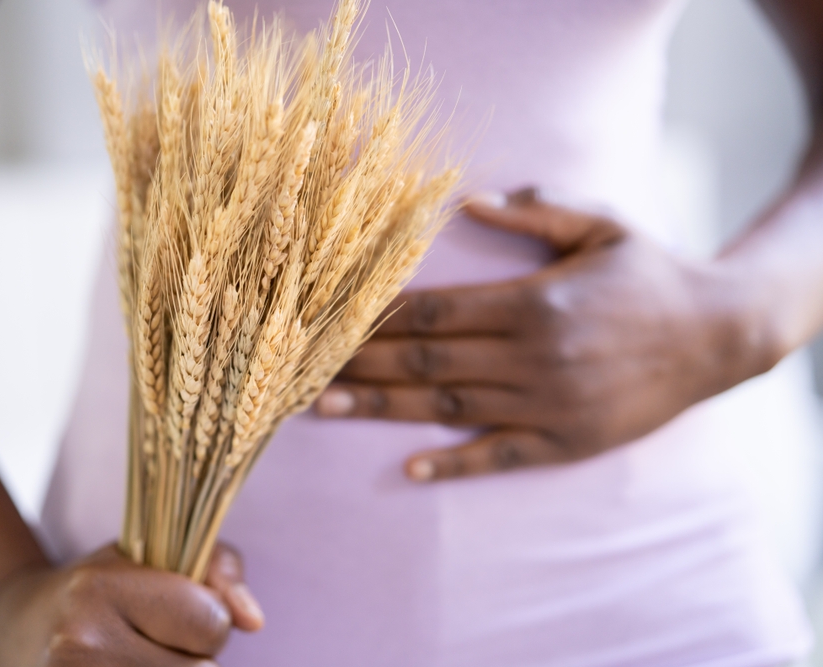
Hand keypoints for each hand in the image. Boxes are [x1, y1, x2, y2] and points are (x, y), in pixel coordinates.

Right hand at [0, 543, 262, 666]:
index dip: (205, 618)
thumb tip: (253, 621)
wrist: (13, 633)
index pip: (209, 622)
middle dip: (192, 656)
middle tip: (153, 639)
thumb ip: (218, 570)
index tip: (172, 610)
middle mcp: (80, 643)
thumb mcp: (154, 554)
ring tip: (141, 657)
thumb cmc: (101, 586)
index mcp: (101, 589)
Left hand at [315, 188, 767, 479]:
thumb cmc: (651, 273)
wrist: (718, 336)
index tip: (325, 315)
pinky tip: (410, 467)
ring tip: (322, 406)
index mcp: (533, 302)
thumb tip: (470, 199)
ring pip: (446, 407)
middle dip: (357, 360)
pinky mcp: (564, 442)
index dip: (374, 314)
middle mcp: (532, 356)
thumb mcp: (604, 224)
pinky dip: (453, 462)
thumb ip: (538, 212)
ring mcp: (546, 404)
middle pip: (424, 358)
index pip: (433, 310)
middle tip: (297, 365)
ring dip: (380, 407)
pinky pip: (498, 455)